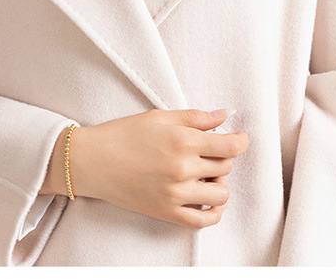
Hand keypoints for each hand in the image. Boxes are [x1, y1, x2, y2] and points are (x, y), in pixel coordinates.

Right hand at [68, 108, 248, 229]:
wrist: (94, 161)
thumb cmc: (124, 134)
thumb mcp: (160, 116)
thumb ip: (195, 117)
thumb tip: (224, 116)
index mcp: (182, 140)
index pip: (230, 145)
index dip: (241, 141)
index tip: (240, 139)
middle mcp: (183, 168)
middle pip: (225, 166)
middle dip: (222, 156)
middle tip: (207, 150)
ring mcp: (176, 194)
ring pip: (220, 193)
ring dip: (218, 182)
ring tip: (204, 173)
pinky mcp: (167, 213)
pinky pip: (203, 220)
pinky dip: (213, 211)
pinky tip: (207, 199)